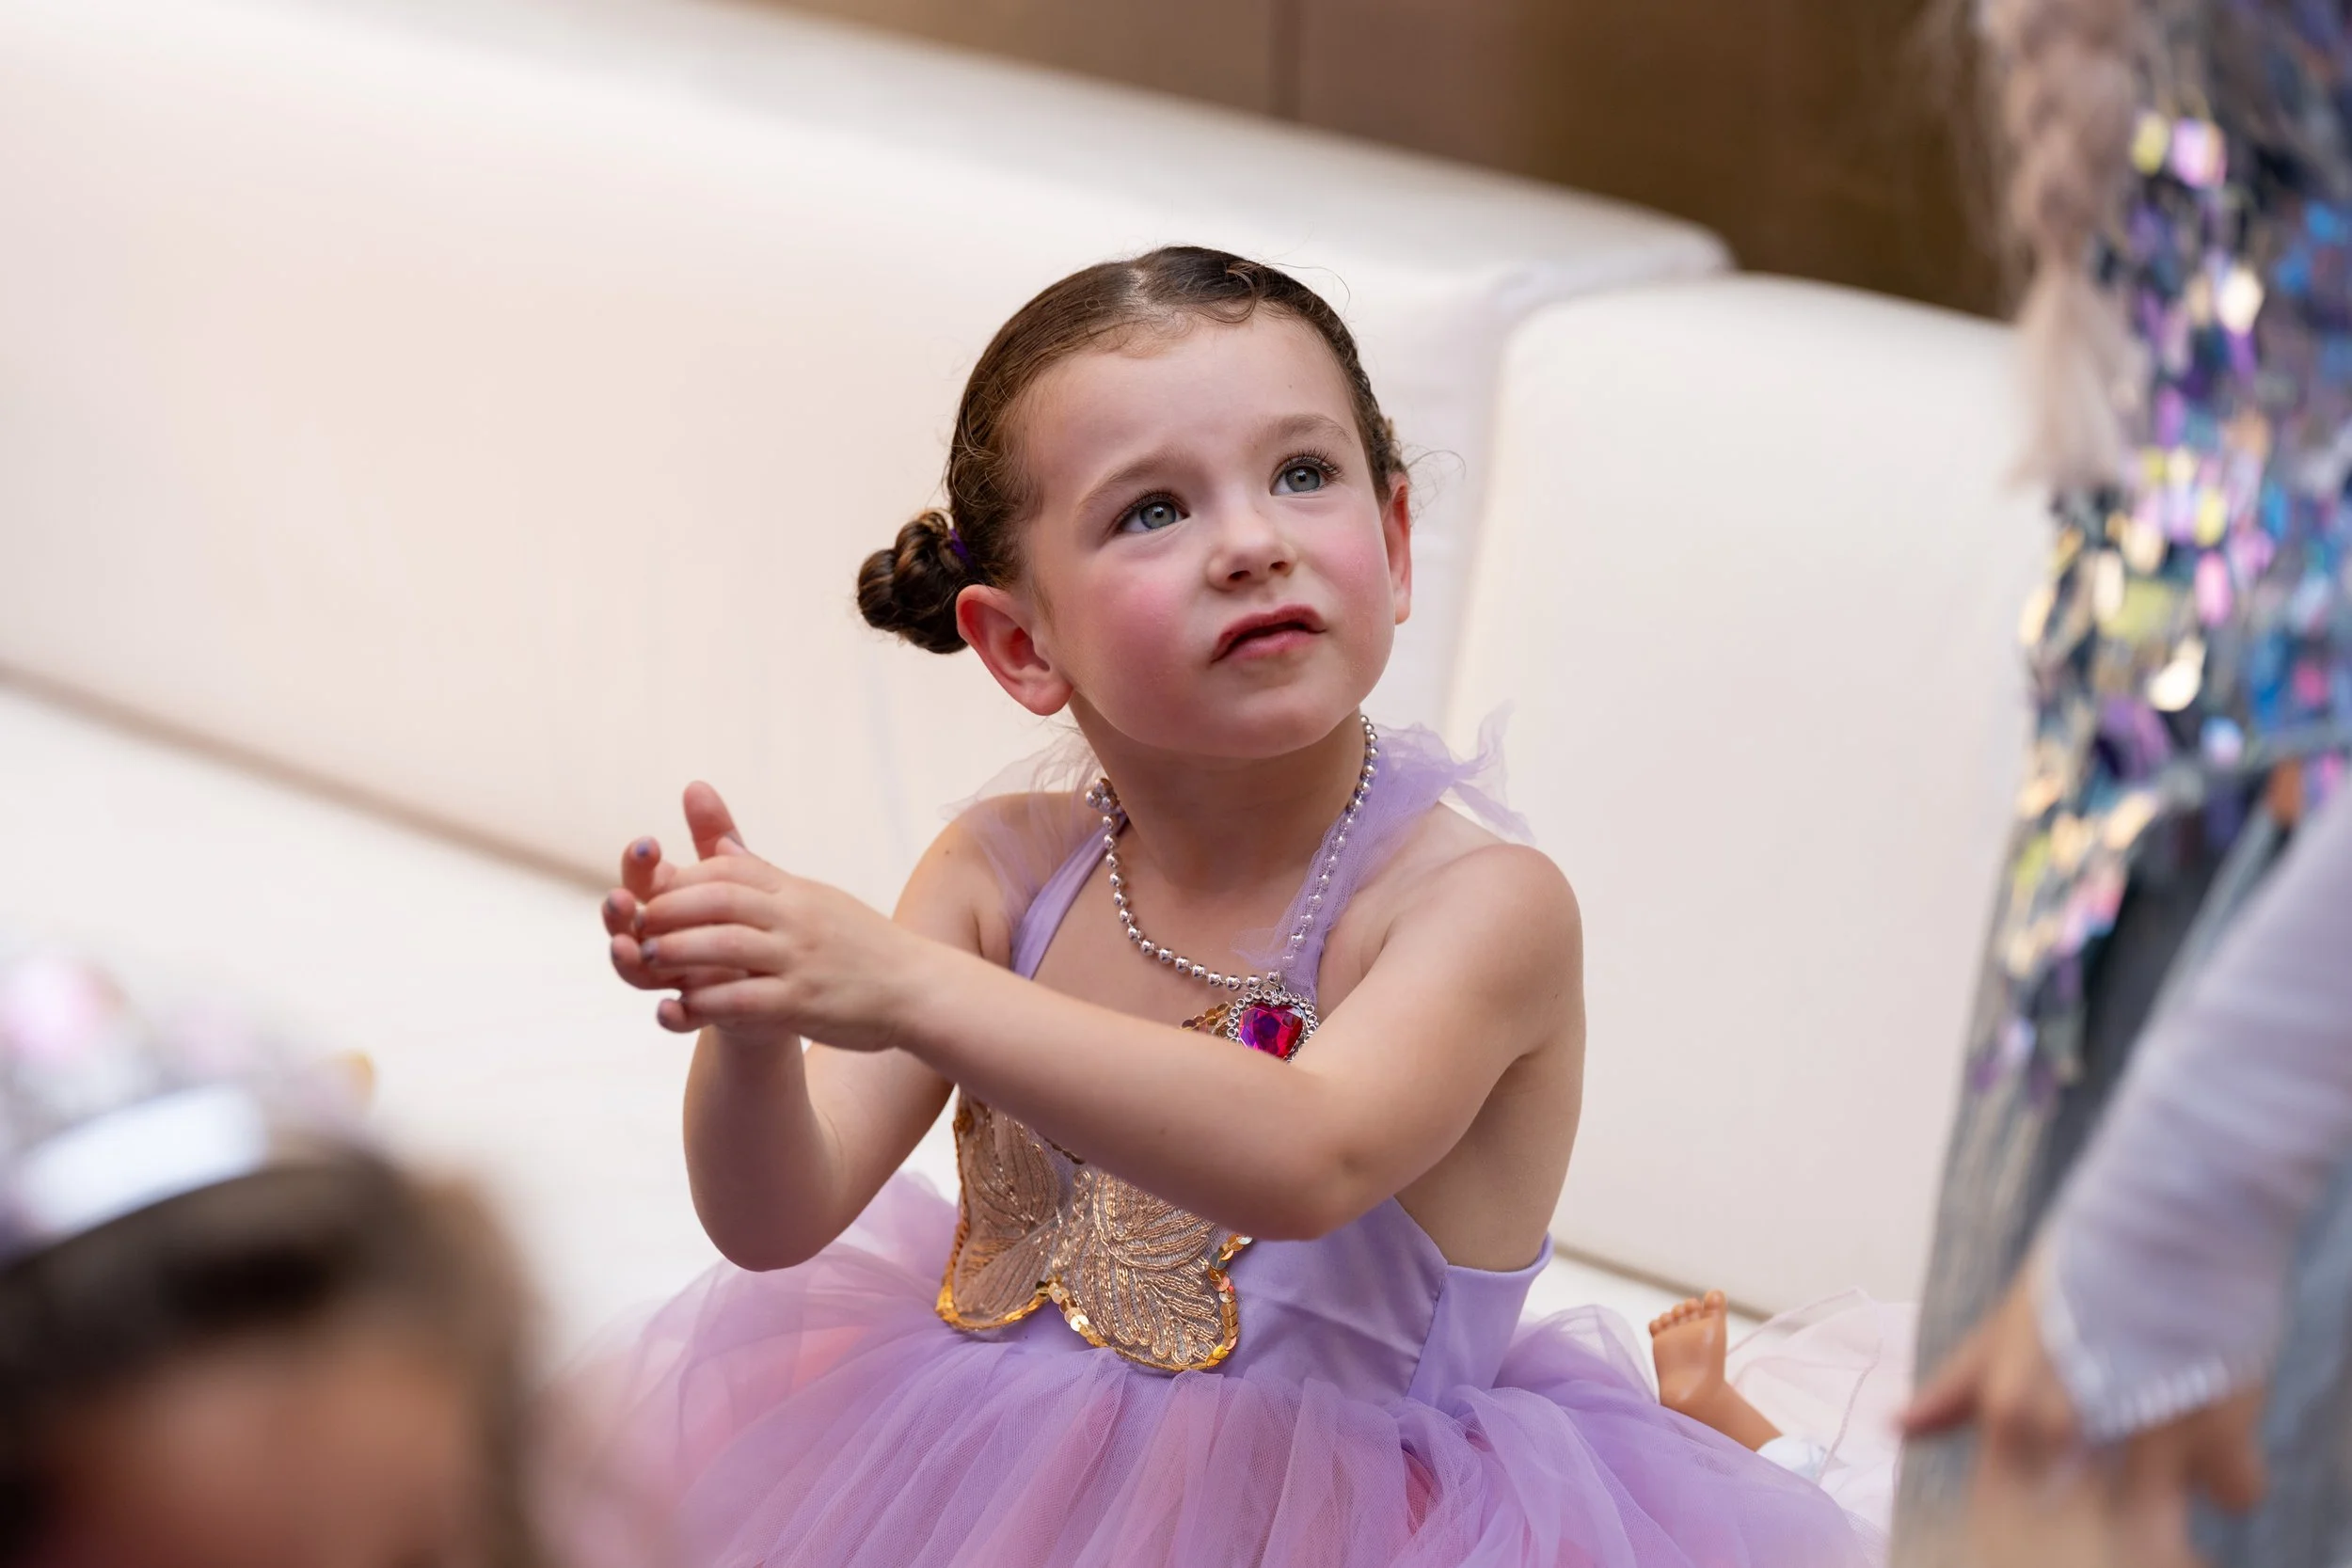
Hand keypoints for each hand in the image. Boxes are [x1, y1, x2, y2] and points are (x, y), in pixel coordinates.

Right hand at [603, 783, 749, 999]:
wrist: (776, 978)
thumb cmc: (745, 918)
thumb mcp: (738, 876)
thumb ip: (715, 836)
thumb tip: (696, 785)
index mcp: (668, 901)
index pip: (642, 877)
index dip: (639, 862)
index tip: (648, 842)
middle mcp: (660, 939)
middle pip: (626, 924)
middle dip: (617, 912)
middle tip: (618, 899)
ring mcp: (673, 977)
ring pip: (637, 970)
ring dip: (626, 959)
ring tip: (624, 947)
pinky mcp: (696, 1011)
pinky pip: (676, 1016)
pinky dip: (671, 1015)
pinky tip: (668, 1010)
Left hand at [620, 782, 927, 1050]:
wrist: (919, 989)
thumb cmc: (864, 945)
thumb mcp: (815, 898)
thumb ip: (763, 875)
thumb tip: (720, 842)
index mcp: (796, 891)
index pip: (729, 869)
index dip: (683, 878)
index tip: (650, 890)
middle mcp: (797, 918)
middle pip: (719, 900)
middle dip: (670, 908)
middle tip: (632, 921)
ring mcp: (801, 959)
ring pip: (725, 946)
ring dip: (678, 950)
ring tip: (643, 958)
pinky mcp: (804, 1003)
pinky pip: (744, 999)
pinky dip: (706, 1001)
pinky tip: (678, 1007)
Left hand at [1903, 1260, 2266, 1566]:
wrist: (2171, 1216)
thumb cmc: (2082, 1272)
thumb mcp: (2010, 1327)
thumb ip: (1960, 1389)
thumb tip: (1896, 1429)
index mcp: (2011, 1415)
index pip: (2011, 1519)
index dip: (2034, 1515)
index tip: (2058, 1495)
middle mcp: (2070, 1431)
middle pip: (2088, 1531)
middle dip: (2102, 1515)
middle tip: (2113, 1468)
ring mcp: (2146, 1433)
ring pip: (2159, 1529)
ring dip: (2162, 1500)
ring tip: (2159, 1449)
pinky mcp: (2224, 1427)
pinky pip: (2234, 1491)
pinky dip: (2228, 1472)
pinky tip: (2214, 1436)